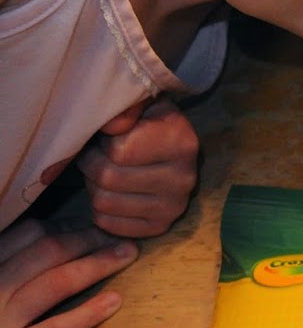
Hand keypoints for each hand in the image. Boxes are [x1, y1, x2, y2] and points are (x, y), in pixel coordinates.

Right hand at [0, 219, 137, 327]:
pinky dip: (86, 314)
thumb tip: (43, 237)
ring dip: (96, 265)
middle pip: (46, 252)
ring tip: (126, 255)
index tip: (91, 227)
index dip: (66, 227)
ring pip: (54, 283)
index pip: (27, 234)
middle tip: (119, 237)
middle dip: (88, 240)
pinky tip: (114, 301)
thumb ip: (7, 263)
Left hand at [79, 98, 199, 238]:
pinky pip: (109, 224)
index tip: (108, 138)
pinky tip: (112, 194)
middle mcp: (184, 178)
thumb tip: (113, 128)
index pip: (118, 152)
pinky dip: (100, 210)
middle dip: (92, 165)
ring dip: (94, 187)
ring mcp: (175, 206)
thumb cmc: (146, 121)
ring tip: (105, 173)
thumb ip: (125, 105)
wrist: (168, 145)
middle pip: (108, 179)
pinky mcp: (162, 225)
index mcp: (181, 143)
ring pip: (104, 203)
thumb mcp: (139, 101)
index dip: (101, 144)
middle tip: (99, 157)